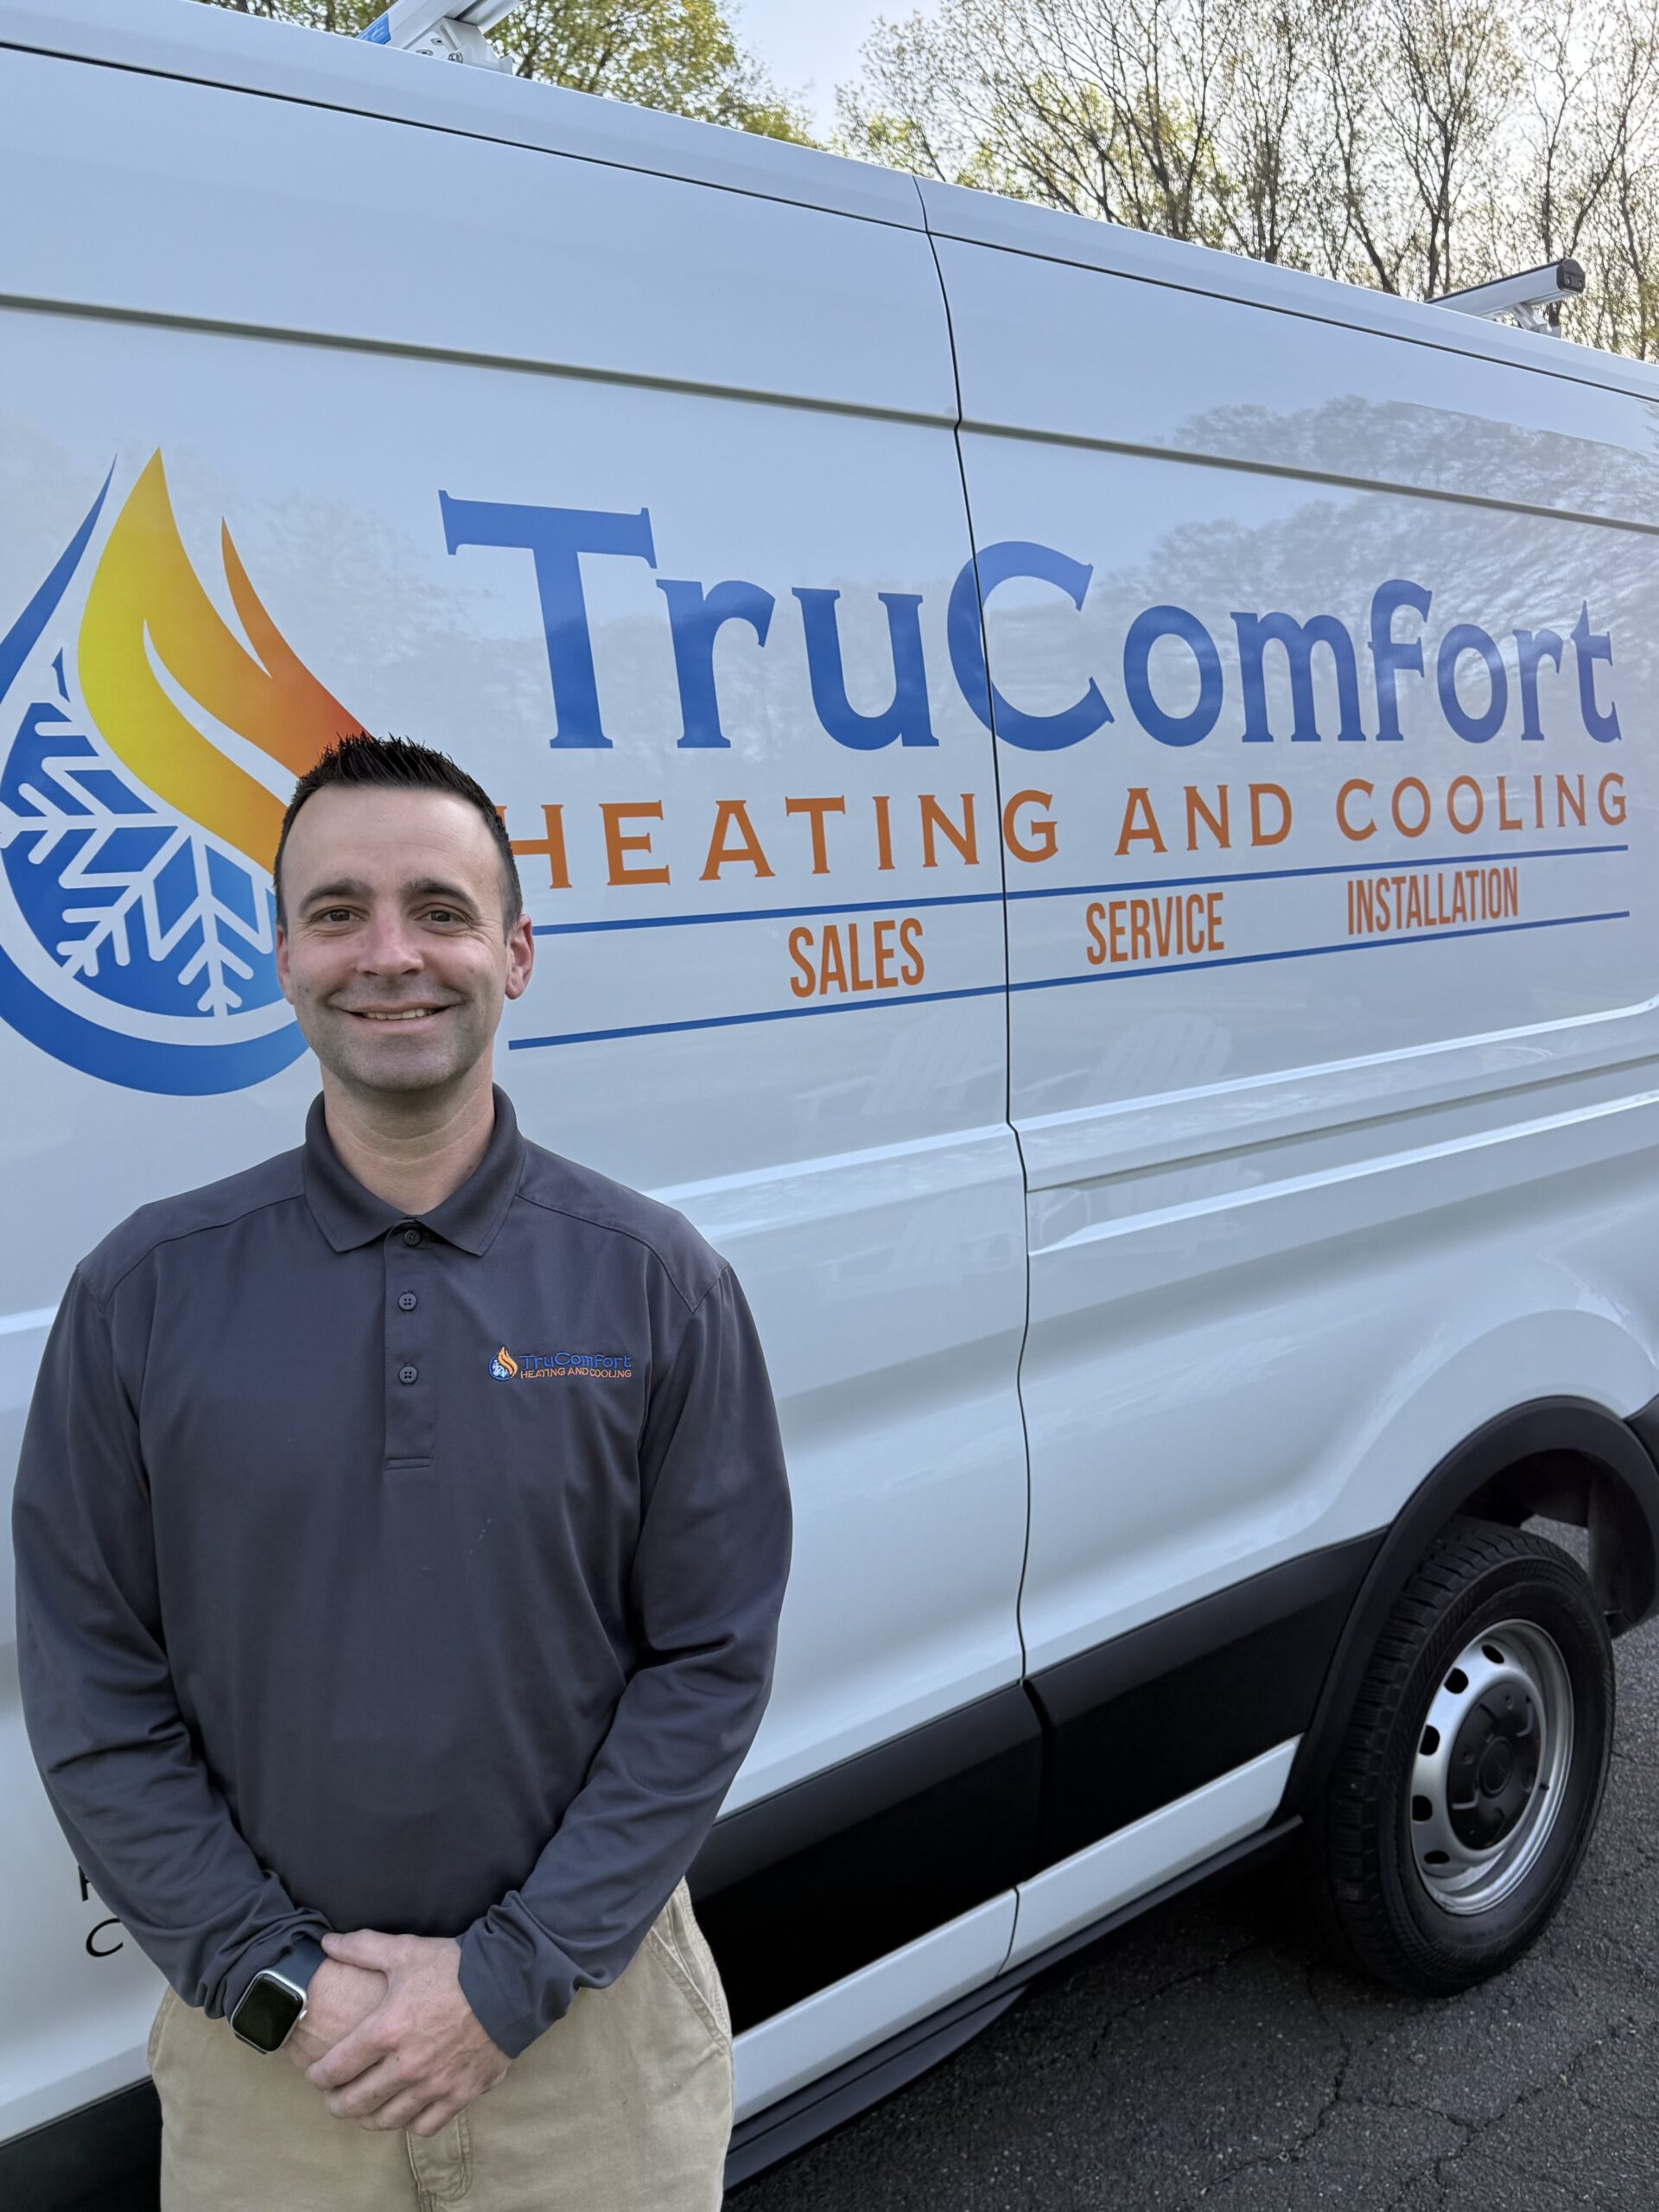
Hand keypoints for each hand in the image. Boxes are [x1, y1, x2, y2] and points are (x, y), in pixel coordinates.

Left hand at [304, 1930, 509, 2136]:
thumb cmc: (454, 1967)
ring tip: (363, 2110)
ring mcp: (434, 2085)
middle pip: (356, 2102)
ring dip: (368, 2118)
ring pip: (387, 2119)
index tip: (315, 2075)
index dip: (318, 2076)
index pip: (336, 2068)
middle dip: (337, 2103)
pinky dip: (409, 2124)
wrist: (510, 1982)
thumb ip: (362, 1948)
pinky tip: (404, 2112)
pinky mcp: (461, 2094)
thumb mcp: (405, 1952)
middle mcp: (405, 2066)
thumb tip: (326, 1943)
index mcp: (385, 2031)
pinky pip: (425, 2126)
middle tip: (333, 2098)